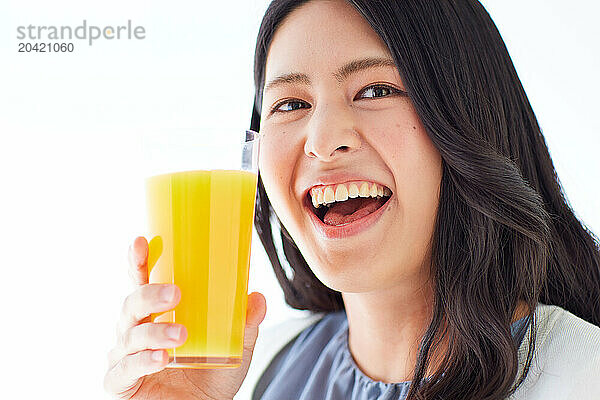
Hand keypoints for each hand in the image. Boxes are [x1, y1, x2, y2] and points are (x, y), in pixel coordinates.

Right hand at [104, 236, 266, 398]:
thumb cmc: (212, 374)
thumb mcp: (236, 345)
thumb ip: (245, 322)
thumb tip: (256, 298)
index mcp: (157, 313)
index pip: (142, 281)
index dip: (138, 261)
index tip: (142, 242)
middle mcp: (136, 330)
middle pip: (132, 304)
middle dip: (150, 294)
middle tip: (176, 293)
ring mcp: (126, 356)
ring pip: (130, 335)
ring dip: (154, 332)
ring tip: (180, 335)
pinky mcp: (122, 383)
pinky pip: (124, 369)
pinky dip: (142, 361)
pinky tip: (161, 359)